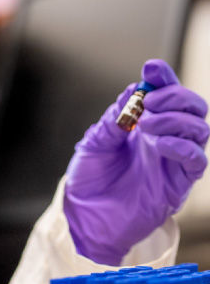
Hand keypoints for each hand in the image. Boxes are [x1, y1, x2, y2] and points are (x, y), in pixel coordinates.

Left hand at [64, 59, 209, 264]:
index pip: (164, 94)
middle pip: (192, 107)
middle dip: (175, 96)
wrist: (85, 215)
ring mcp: (173, 160)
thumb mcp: (94, 143)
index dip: (163, 78)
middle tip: (149, 102)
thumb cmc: (90, 179)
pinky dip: (183, 146)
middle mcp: (164, 138)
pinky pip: (196, 160)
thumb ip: (114, 119)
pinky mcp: (179, 183)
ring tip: (146, 126)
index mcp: (144, 124)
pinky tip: (160, 144)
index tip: (152, 68)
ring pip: (199, 129)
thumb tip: (132, 91)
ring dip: (175, 120)